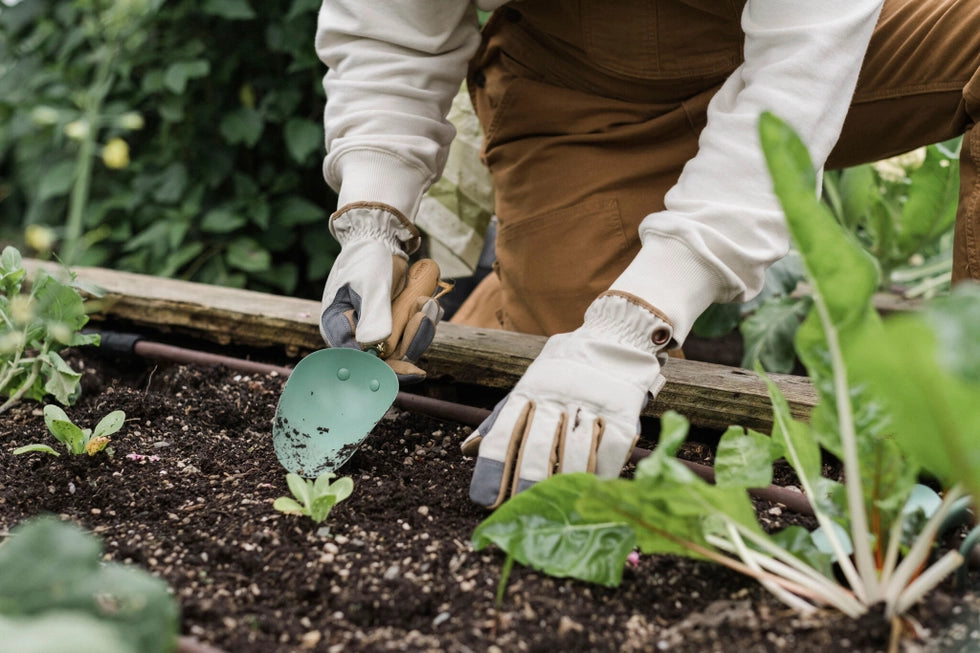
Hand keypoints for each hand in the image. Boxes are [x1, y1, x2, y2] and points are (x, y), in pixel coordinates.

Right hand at [320, 203, 448, 382]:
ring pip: (401, 350)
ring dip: (420, 330)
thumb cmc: (367, 259)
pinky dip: (423, 324)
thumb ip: (374, 315)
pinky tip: (428, 302)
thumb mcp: (371, 285)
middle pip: (385, 361)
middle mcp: (353, 337)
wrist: (379, 241)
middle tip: (425, 313)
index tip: (413, 370)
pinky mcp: (391, 328)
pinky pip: (410, 338)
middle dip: (411, 341)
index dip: (386, 371)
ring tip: (427, 300)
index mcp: (337, 328)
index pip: (359, 361)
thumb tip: (373, 347)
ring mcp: (373, 334)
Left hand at [461, 292, 673, 507]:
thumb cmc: (561, 374)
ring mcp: (590, 403)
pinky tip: (595, 489)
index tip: (484, 500)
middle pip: (540, 445)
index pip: (504, 433)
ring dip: (567, 481)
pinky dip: (605, 471)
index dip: (493, 468)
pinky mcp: (622, 410)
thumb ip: (499, 421)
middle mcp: (556, 397)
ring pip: (576, 449)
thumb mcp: (526, 388)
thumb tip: (466, 450)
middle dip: (529, 481)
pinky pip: (612, 446)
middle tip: (523, 510)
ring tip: (559, 506)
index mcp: (528, 392)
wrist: (612, 340)